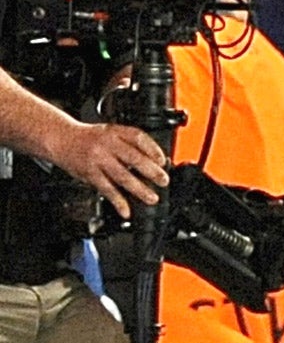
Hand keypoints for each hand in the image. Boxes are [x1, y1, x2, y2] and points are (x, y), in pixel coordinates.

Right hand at [46, 120, 167, 218]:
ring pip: (122, 176)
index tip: (163, 161)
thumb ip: (128, 144)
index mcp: (115, 131)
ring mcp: (98, 159)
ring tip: (152, 198)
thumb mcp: (110, 132)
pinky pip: (106, 189)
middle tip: (163, 181)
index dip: (153, 149)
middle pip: (134, 158)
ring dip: (139, 189)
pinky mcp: (89, 173)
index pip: (139, 138)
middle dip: (152, 171)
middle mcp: (107, 144)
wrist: (60, 138)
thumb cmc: (89, 138)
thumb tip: (153, 161)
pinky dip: (118, 201)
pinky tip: (125, 210)